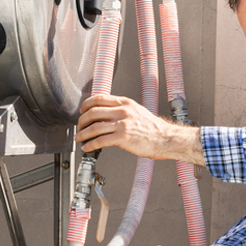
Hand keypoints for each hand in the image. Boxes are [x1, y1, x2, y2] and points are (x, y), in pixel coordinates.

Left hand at [77, 94, 204, 164]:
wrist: (166, 139)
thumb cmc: (153, 128)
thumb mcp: (137, 111)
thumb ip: (123, 110)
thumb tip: (107, 114)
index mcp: (125, 103)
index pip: (99, 98)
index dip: (86, 105)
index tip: (82, 111)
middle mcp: (123, 111)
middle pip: (92, 112)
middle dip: (81, 121)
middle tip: (79, 127)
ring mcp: (123, 123)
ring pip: (94, 127)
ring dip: (82, 134)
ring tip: (79, 138)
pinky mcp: (123, 137)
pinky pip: (100, 140)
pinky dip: (90, 145)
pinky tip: (87, 147)